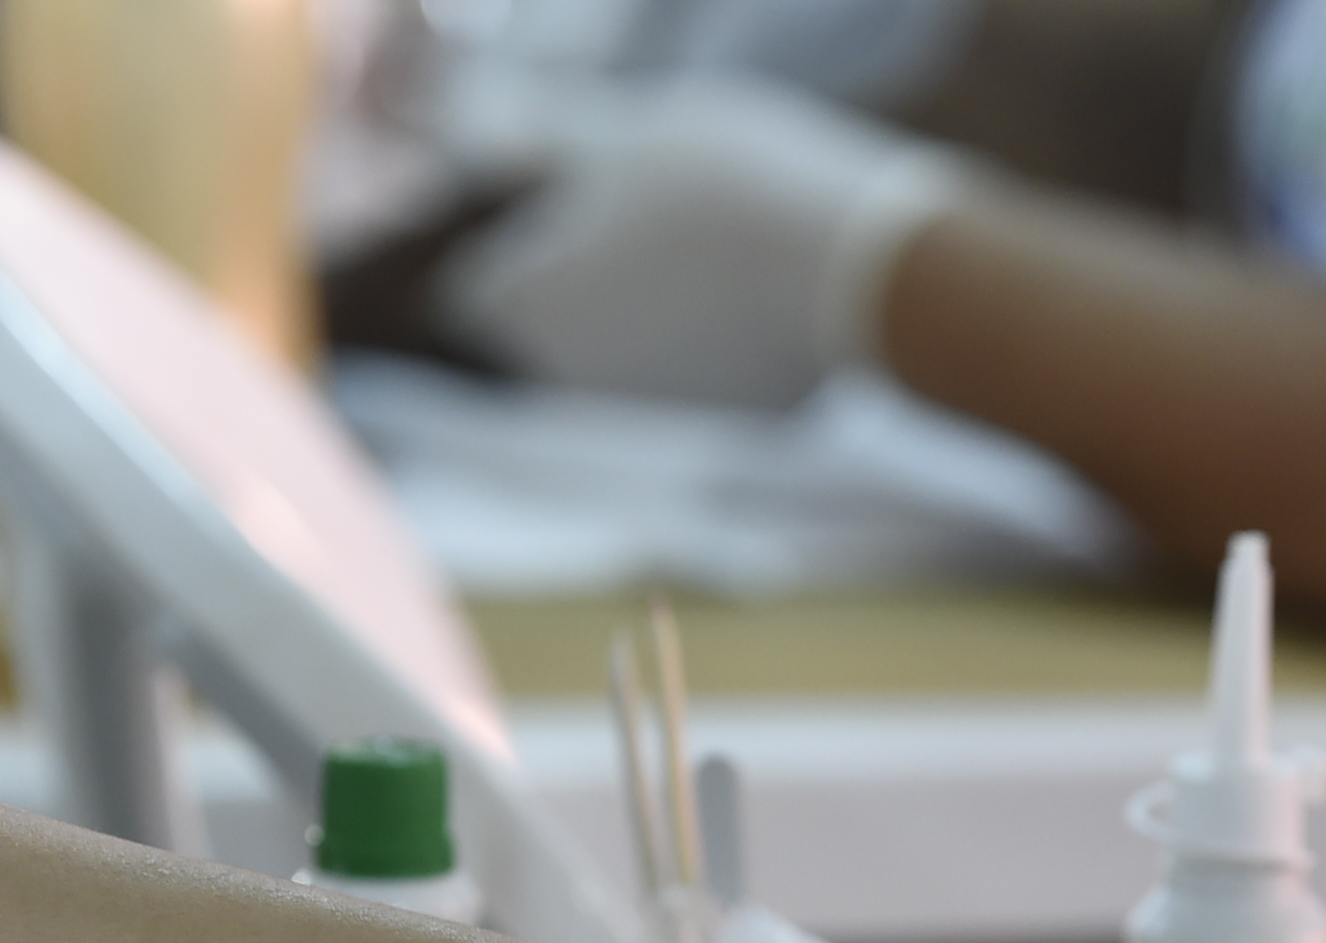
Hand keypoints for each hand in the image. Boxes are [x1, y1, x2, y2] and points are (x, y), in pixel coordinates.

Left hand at [431, 78, 970, 409]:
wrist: (860, 276)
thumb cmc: (727, 188)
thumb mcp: (624, 134)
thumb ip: (540, 142)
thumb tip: (464, 129)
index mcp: (521, 300)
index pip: (477, 279)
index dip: (515, 237)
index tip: (566, 202)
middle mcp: (564, 376)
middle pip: (549, 319)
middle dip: (582, 276)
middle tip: (651, 211)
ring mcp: (644, 412)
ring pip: (620, 350)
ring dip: (646, 311)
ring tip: (712, 248)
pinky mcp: (718, 429)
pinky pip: (691, 377)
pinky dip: (708, 344)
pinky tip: (755, 294)